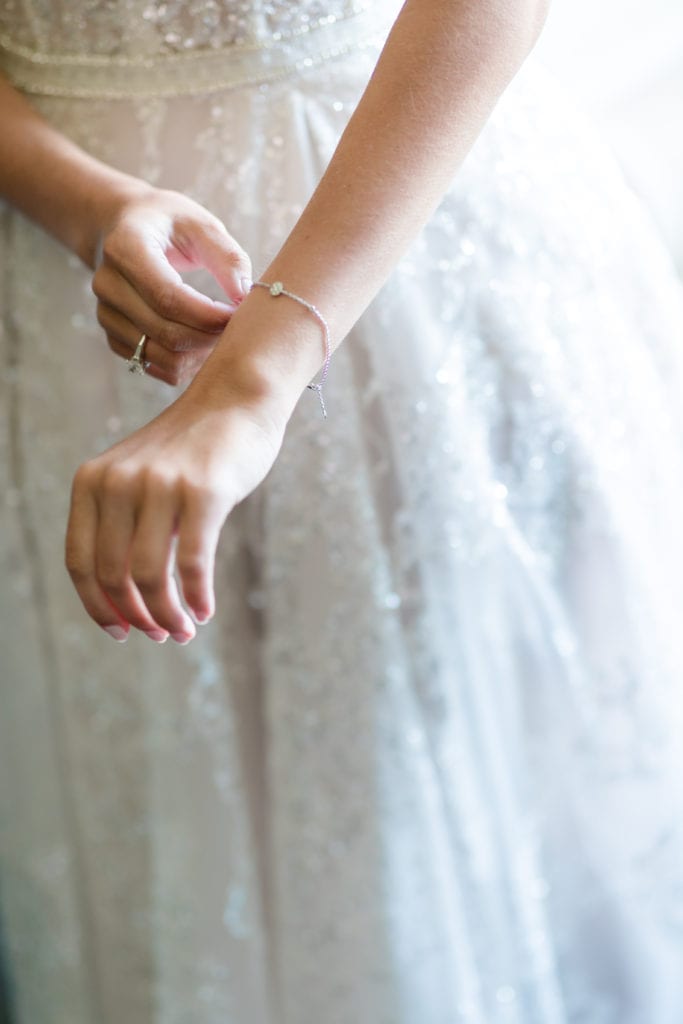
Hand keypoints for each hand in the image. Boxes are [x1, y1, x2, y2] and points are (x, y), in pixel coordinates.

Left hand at [65, 372, 285, 643]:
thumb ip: (122, 525)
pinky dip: (197, 597)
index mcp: (93, 481)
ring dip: (167, 617)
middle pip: (113, 575)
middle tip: (162, 636)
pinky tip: (205, 611)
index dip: (97, 607)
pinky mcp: (203, 491)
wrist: (236, 400)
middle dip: (137, 618)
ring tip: (184, 631)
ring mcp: (160, 485)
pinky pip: (192, 563)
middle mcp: (118, 482)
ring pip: (150, 576)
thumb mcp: (139, 479)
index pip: (79, 563)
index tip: (120, 631)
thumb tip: (125, 602)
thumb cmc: (192, 450)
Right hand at [92, 186, 251, 385]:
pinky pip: (152, 365)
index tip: (237, 314)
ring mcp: (106, 314)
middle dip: (209, 337)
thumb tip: (246, 294)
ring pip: (160, 356)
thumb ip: (226, 256)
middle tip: (237, 328)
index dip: (207, 315)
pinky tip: (201, 345)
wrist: (122, 228)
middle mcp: (108, 284)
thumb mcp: (200, 224)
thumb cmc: (168, 223)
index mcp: (125, 248)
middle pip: (165, 332)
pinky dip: (182, 364)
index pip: (168, 297)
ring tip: (221, 336)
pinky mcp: (113, 336)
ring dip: (199, 355)